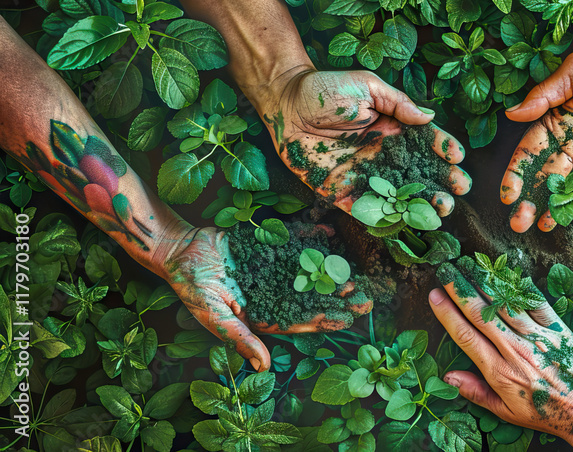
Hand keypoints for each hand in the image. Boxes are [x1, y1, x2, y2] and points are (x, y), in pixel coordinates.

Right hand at [154, 226, 372, 371]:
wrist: (180, 250)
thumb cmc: (193, 287)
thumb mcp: (213, 316)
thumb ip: (240, 338)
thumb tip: (263, 365)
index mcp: (263, 313)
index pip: (298, 320)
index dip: (322, 320)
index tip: (346, 320)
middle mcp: (273, 292)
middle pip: (311, 297)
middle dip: (337, 299)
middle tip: (364, 298)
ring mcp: (273, 268)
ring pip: (308, 271)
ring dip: (331, 271)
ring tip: (356, 273)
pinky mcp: (269, 246)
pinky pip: (294, 242)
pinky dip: (311, 237)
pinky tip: (330, 234)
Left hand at [258, 68, 470, 214]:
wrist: (286, 104)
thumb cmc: (326, 88)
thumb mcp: (368, 86)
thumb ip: (398, 103)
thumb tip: (429, 117)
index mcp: (392, 129)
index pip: (424, 142)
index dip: (442, 149)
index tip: (456, 156)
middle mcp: (382, 154)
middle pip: (418, 173)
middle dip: (441, 182)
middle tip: (459, 189)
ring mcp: (364, 174)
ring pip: (398, 194)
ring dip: (421, 204)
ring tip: (442, 209)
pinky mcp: (342, 190)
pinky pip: (365, 207)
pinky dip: (384, 217)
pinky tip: (405, 221)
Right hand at [427, 263, 572, 450]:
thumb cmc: (545, 414)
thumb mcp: (507, 413)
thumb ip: (477, 392)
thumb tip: (448, 377)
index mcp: (500, 372)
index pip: (466, 336)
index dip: (448, 313)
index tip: (435, 295)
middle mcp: (516, 350)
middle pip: (482, 314)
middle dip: (461, 289)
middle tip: (447, 269)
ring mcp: (539, 338)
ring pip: (506, 304)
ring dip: (485, 282)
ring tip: (470, 264)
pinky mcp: (559, 330)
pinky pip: (537, 303)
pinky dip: (522, 287)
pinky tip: (508, 273)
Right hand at [502, 38, 572, 231]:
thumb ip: (545, 95)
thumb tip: (512, 114)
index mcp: (557, 119)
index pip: (530, 152)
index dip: (518, 174)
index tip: (508, 194)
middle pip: (548, 175)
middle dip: (533, 199)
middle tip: (521, 221)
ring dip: (559, 206)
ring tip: (546, 225)